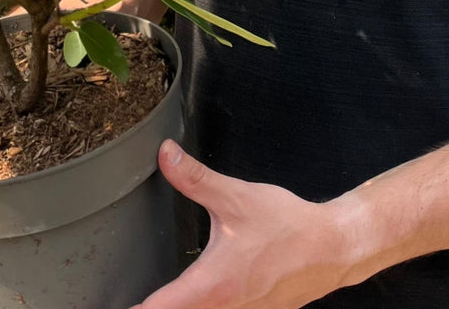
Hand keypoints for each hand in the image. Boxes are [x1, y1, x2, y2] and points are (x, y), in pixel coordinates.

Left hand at [130, 141, 357, 308]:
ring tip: (156, 299)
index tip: (116, 305)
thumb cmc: (287, 227)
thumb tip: (166, 154)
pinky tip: (197, 295)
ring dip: (179, 307)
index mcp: (211, 286)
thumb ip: (196, 178)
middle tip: (129, 300)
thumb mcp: (236, 197)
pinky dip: (203, 307)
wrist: (332, 248)